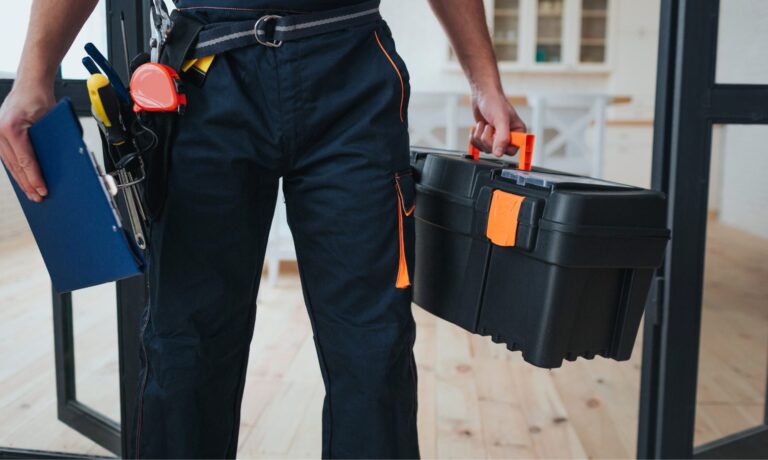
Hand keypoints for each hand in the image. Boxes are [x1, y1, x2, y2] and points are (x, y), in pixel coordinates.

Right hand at [0, 82, 53, 201]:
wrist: (29, 84)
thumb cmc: (40, 99)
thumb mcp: (51, 120)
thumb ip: (52, 141)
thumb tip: (60, 164)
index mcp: (12, 127)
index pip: (25, 160)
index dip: (35, 179)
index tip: (43, 191)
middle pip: (15, 166)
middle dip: (28, 184)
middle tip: (39, 198)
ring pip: (9, 164)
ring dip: (21, 180)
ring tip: (32, 194)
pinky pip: (7, 157)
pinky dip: (16, 170)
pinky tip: (23, 180)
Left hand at [470, 88, 526, 157]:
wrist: (482, 95)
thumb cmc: (495, 102)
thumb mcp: (500, 119)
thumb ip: (502, 137)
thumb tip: (499, 153)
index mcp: (518, 133)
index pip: (512, 150)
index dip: (502, 146)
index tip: (496, 137)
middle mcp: (508, 137)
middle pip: (496, 151)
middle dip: (488, 139)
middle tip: (489, 126)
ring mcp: (496, 138)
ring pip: (485, 149)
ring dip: (480, 136)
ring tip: (484, 124)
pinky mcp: (486, 137)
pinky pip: (477, 146)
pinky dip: (474, 137)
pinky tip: (477, 127)